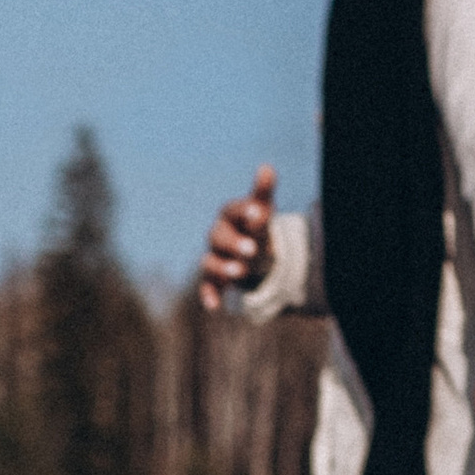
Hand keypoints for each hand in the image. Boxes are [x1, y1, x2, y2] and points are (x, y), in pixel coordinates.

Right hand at [198, 165, 277, 312]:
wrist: (252, 250)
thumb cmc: (256, 225)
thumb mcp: (263, 209)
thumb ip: (263, 192)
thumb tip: (266, 167)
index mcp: (229, 215)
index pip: (233, 210)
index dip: (245, 212)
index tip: (261, 215)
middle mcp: (218, 235)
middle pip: (218, 236)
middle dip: (234, 243)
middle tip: (252, 250)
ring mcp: (214, 257)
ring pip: (210, 261)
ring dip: (223, 266)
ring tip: (241, 272)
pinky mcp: (214, 279)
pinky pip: (207, 287)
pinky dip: (209, 296)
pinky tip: (215, 307)